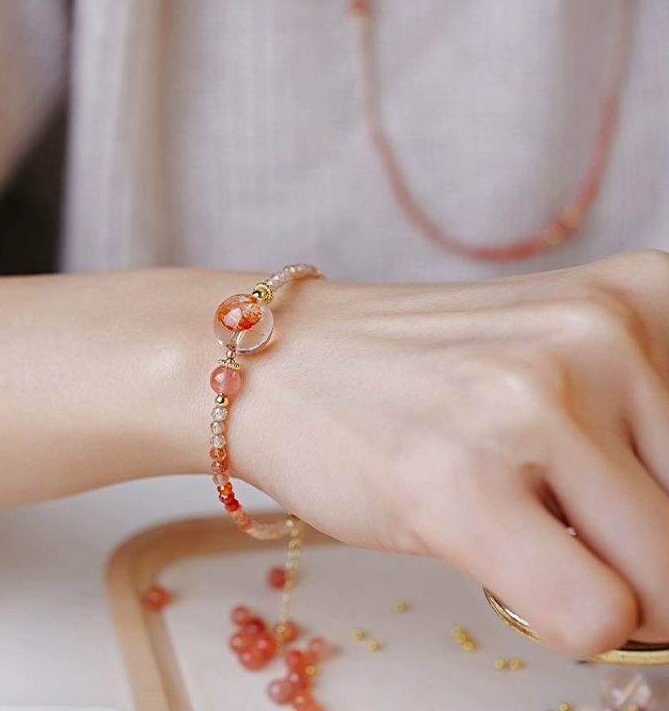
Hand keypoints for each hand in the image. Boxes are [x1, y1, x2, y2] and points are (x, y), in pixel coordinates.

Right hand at [232, 250, 668, 657]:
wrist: (283, 361)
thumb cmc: (417, 370)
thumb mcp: (557, 358)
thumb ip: (645, 433)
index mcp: (644, 298)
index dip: (667, 511)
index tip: (620, 515)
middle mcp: (600, 334)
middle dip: (641, 555)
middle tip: (557, 518)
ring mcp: (528, 403)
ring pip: (663, 589)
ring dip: (596, 581)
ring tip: (511, 516)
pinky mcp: (460, 482)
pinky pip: (591, 616)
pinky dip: (557, 616)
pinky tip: (495, 553)